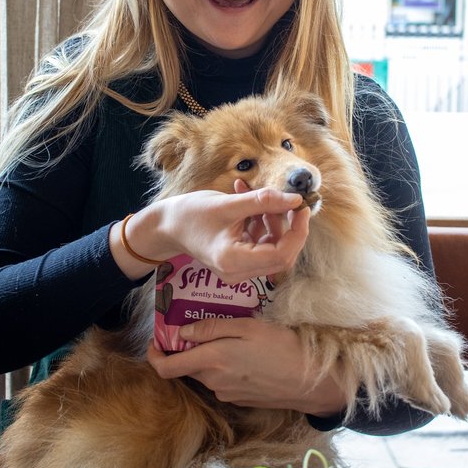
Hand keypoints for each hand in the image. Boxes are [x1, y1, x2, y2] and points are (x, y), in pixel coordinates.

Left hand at [147, 317, 347, 417]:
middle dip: (186, 349)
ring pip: (205, 373)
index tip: (156, 340)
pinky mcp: (239, 399)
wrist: (309, 381)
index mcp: (211, 361)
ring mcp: (226, 393)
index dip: (154, 355)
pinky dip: (223, 367)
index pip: (166, 368)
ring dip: (208, 357)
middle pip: (186, 367)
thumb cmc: (280, 347)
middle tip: (199, 326)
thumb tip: (181, 333)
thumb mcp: (246, 327)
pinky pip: (221, 381)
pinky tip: (243, 354)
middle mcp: (213, 381)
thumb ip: (210, 329)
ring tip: (228, 336)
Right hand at [149, 187, 310, 283]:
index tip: (300, 206)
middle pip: (281, 254)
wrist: (167, 225)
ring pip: (272, 248)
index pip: (282, 254)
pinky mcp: (237, 261)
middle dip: (287, 225)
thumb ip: (263, 201)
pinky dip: (260, 223)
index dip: (297, 230)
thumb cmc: (191, 214)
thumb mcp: (229, 204)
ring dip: (272, 221)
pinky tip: (248, 202)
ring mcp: (238, 269)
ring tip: (256, 195)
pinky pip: (260, 244)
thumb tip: (296, 200)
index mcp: (234, 261)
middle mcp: (238, 272)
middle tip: (286, 199)